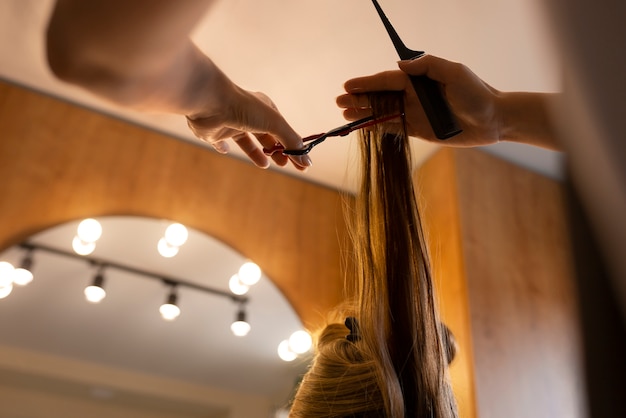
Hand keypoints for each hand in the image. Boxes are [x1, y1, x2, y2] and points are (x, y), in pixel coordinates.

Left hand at [186, 78, 310, 169]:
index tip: (301, 163)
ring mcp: (231, 123)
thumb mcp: (274, 124)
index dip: (292, 147)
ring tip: (265, 164)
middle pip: (266, 137)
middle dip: (276, 150)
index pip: (283, 131)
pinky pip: (219, 141)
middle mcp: (249, 115)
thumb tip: (307, 162)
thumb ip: (291, 141)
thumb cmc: (244, 108)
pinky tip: (226, 150)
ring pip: (246, 141)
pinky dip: (222, 147)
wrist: (210, 102)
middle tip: (284, 164)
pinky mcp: (214, 132)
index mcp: (265, 109)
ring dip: (256, 152)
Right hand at [336, 55, 501, 146]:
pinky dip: (378, 129)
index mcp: (419, 80)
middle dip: (359, 99)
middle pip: (380, 96)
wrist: (493, 119)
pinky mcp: (419, 130)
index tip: (347, 85)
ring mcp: (415, 113)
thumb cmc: (477, 93)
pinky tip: (364, 128)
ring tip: (345, 116)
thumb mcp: (455, 72)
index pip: (386, 80)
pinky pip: (393, 129)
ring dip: (364, 114)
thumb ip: (428, 66)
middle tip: (339, 102)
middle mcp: (413, 96)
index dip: (366, 83)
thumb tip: (400, 65)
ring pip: (383, 113)